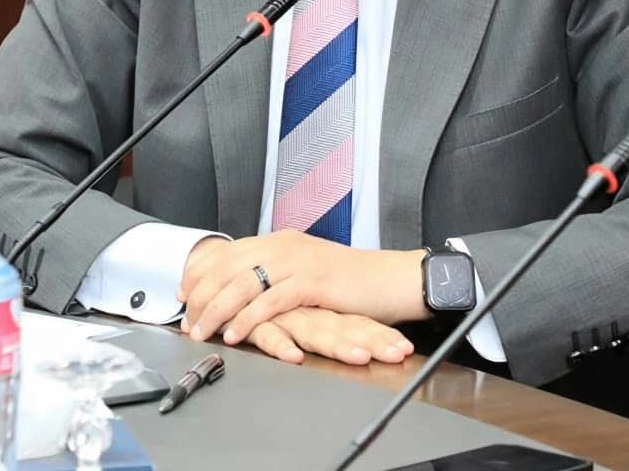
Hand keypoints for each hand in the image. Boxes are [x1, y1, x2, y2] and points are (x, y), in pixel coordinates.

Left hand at [177, 231, 429, 345]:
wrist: (386, 278)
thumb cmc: (345, 282)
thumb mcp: (302, 271)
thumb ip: (272, 275)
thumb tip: (239, 291)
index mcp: (279, 240)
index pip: (227, 252)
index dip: (200, 273)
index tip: (182, 296)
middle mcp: (284, 245)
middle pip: (228, 266)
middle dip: (201, 295)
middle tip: (187, 322)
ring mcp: (298, 261)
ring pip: (244, 282)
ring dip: (217, 310)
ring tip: (201, 332)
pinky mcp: (312, 281)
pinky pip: (271, 300)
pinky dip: (248, 318)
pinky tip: (235, 334)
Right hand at [240, 307, 414, 366]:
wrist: (225, 272)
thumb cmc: (264, 297)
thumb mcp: (298, 313)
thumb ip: (320, 327)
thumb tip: (356, 343)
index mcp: (321, 307)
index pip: (356, 322)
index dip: (380, 335)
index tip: (403, 349)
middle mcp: (307, 310)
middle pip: (345, 327)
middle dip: (373, 340)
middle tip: (397, 352)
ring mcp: (285, 314)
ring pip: (315, 330)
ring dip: (339, 344)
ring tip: (361, 356)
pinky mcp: (257, 321)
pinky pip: (270, 334)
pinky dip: (281, 346)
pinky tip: (294, 356)